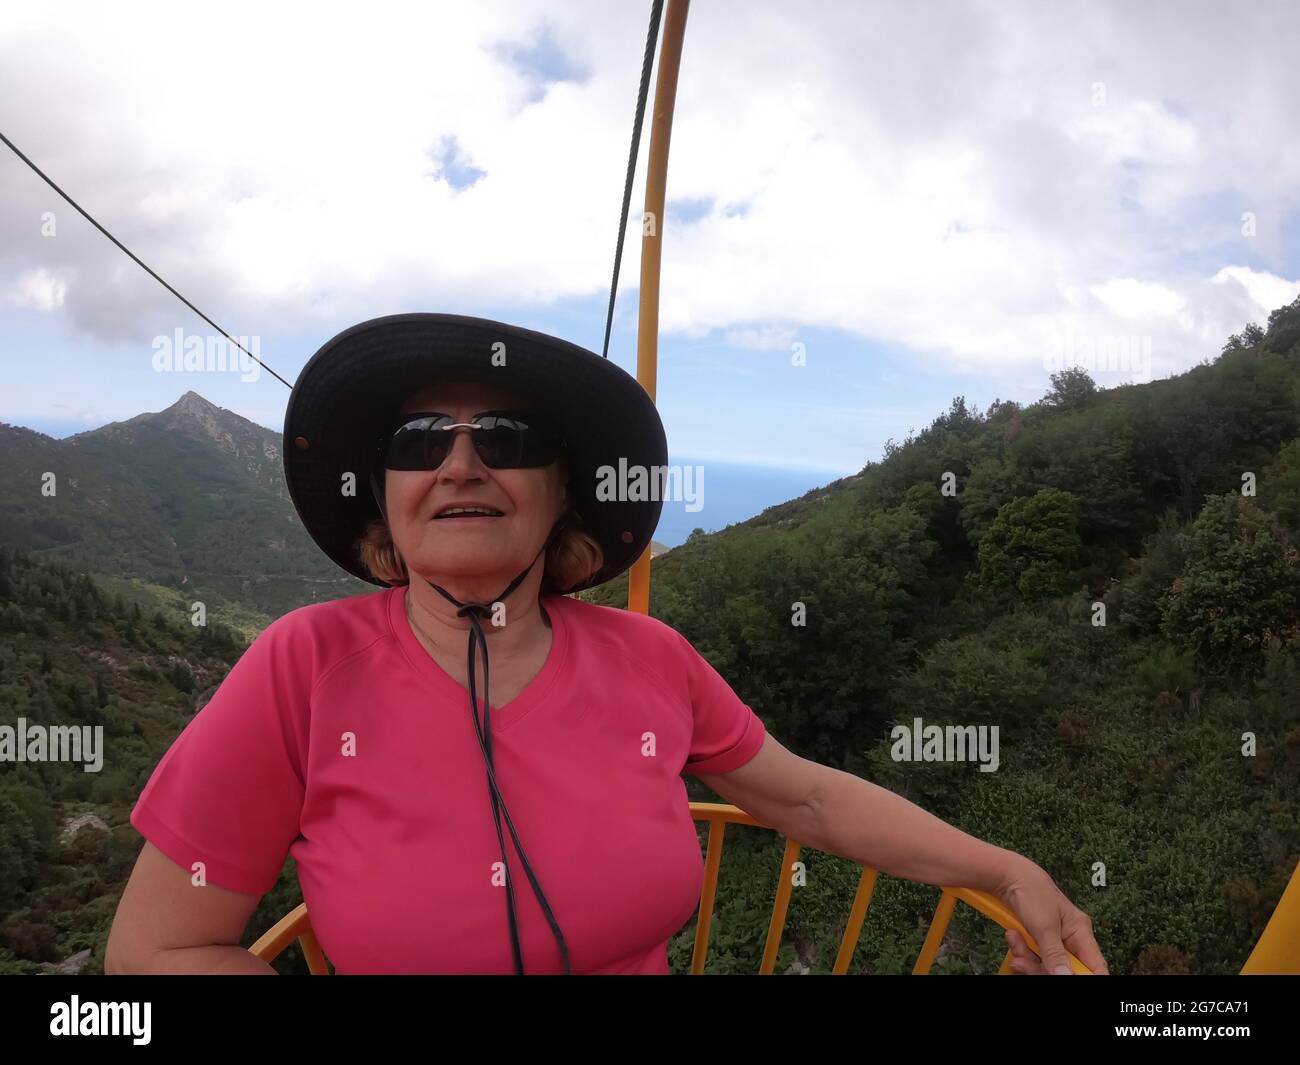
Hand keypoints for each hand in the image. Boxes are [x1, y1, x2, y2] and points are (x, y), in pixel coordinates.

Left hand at [995, 858, 1108, 974]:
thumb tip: (1067, 977)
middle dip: (1043, 969)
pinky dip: (1021, 950)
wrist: (1007, 876)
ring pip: (1046, 965)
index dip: (1087, 977)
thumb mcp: (1044, 926)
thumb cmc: (1032, 893)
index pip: (1096, 966)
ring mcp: (1054, 941)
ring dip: (1027, 957)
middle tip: (1023, 962)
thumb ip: (1055, 953)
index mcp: (1081, 933)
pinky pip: (1033, 956)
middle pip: (1067, 970)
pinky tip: (1012, 937)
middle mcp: (1071, 939)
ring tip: (1014, 939)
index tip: (1068, 979)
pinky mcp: (1038, 940)